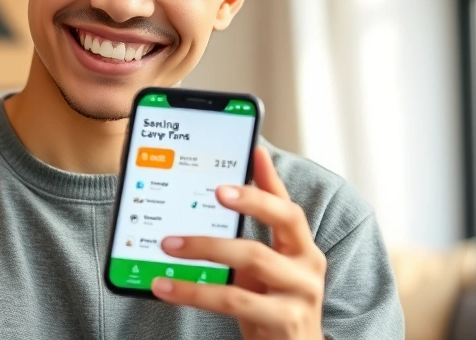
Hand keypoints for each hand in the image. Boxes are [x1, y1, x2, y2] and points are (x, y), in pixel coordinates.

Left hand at [151, 148, 325, 339]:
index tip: (253, 153)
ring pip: (252, 260)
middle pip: (282, 222)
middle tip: (212, 191)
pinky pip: (233, 300)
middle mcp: (308, 267)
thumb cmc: (274, 304)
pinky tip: (166, 287)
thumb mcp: (266, 265)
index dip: (270, 181)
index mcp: (302, 247)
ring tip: (167, 245)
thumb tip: (239, 173)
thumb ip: (253, 227)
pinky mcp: (283, 322)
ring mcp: (299, 295)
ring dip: (204, 247)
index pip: (288, 206)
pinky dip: (195, 291)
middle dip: (246, 202)